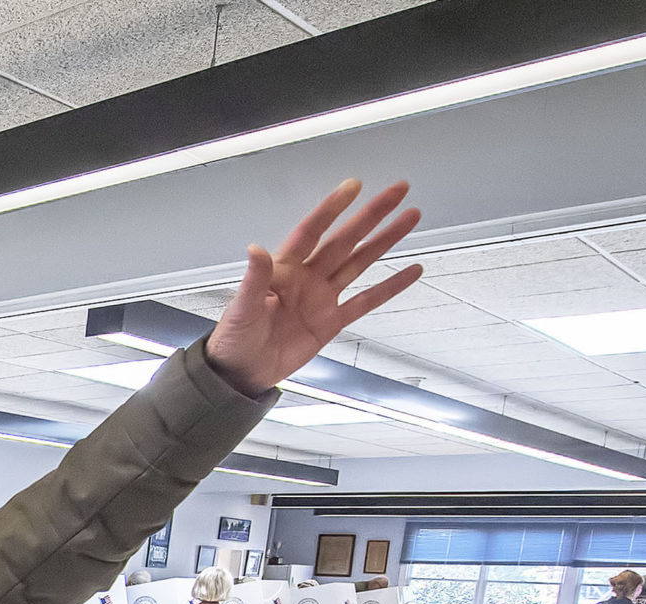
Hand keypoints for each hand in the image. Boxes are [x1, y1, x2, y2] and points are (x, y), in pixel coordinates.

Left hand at [205, 180, 423, 395]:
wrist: (241, 374)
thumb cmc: (234, 339)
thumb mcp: (241, 309)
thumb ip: (254, 280)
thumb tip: (256, 249)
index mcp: (283, 270)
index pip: (312, 231)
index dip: (332, 209)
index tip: (353, 186)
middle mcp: (307, 278)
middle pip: (345, 240)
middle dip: (371, 216)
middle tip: (397, 191)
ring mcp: (322, 298)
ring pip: (360, 263)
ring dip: (385, 241)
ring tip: (411, 218)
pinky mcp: (332, 322)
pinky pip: (366, 301)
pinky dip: (389, 287)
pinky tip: (411, 271)